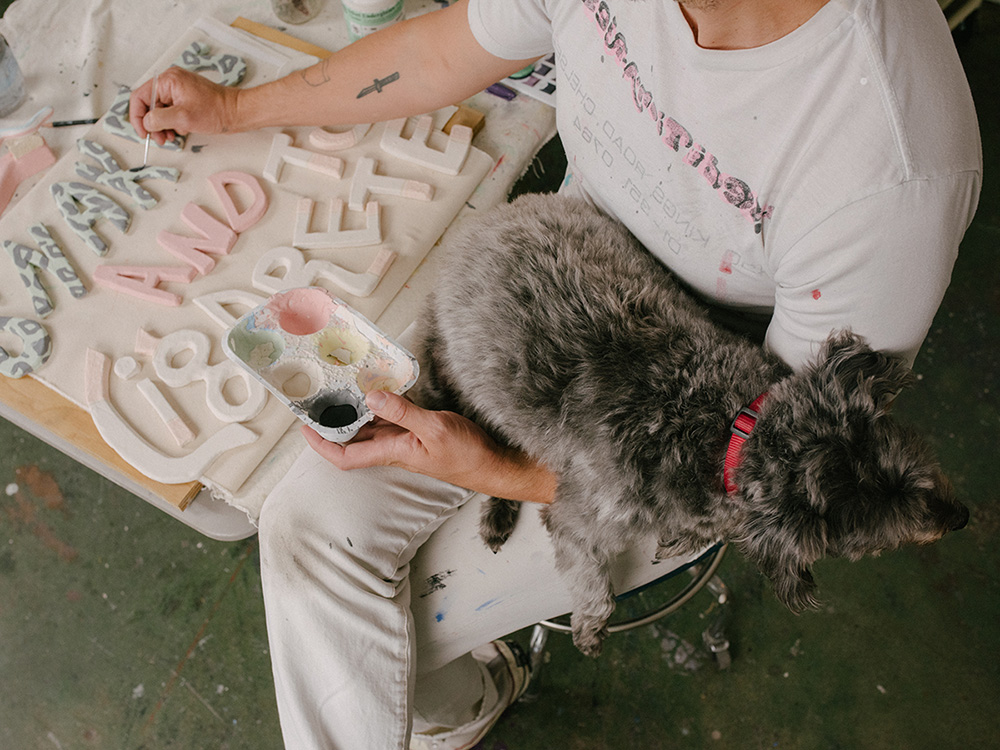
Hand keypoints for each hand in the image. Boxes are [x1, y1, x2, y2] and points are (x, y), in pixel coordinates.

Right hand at [128, 67, 239, 144]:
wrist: (237, 112)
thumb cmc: (216, 111)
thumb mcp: (183, 118)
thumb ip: (159, 119)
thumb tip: (146, 122)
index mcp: (167, 80)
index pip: (140, 96)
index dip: (137, 117)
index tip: (143, 133)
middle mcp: (170, 81)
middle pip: (149, 104)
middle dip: (152, 124)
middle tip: (159, 140)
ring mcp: (178, 89)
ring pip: (160, 109)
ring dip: (162, 126)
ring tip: (170, 138)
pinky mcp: (185, 98)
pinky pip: (171, 110)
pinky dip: (172, 123)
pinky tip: (180, 131)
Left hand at [302, 391, 555, 502]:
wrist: (492, 463)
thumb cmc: (467, 455)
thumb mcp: (434, 428)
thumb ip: (403, 412)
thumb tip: (371, 397)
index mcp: (392, 452)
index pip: (345, 456)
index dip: (321, 445)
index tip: (305, 427)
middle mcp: (393, 448)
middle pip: (353, 439)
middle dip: (334, 422)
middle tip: (318, 398)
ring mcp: (406, 440)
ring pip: (371, 427)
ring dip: (355, 411)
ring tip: (340, 388)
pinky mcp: (419, 432)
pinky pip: (392, 418)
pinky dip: (381, 405)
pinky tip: (378, 388)